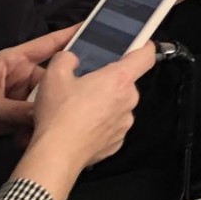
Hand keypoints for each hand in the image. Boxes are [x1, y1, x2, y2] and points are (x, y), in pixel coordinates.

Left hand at [0, 26, 75, 140]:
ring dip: (47, 115)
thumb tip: (47, 114)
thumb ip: (17, 108)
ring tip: (49, 128)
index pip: (48, 44)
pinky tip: (32, 139)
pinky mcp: (19, 115)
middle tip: (80, 98)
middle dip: (62, 90)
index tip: (96, 28)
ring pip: (47, 102)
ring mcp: (21, 96)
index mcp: (15, 61)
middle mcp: (23, 76)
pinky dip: (36, 129)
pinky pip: (37, 119)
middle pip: (53, 78)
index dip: (70, 36)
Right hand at [31, 43, 153, 168]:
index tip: (139, 44)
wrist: (56, 155)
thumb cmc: (59, 113)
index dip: (144, 46)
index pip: (146, 55)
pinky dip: (100, 124)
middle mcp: (129, 99)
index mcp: (120, 79)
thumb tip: (72, 58)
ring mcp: (125, 123)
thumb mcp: (54, 75)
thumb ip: (66, 58)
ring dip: (104, 104)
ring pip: (118, 105)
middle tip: (85, 84)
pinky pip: (112, 126)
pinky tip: (81, 127)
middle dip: (109, 81)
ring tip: (79, 109)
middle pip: (125, 82)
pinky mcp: (117, 142)